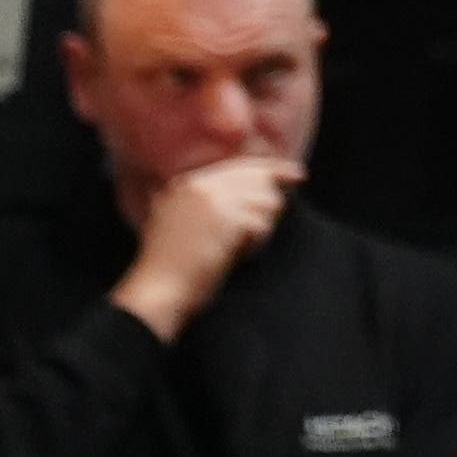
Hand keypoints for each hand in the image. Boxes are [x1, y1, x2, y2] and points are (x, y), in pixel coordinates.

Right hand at [112, 155, 298, 337]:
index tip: (297, 174)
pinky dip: (255, 244)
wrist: (160, 290)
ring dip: (261, 228)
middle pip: (259, 179)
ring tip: (236, 248)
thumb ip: (199, 199)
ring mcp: (213, 200)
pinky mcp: (227, 219)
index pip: (241, 166)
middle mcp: (199, 185)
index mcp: (186, 183)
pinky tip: (235, 255)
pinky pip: (262, 225)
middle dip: (268, 203)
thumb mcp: (173, 221)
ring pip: (267, 201)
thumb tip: (241, 185)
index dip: (272, 169)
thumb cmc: (171, 266)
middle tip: (263, 224)